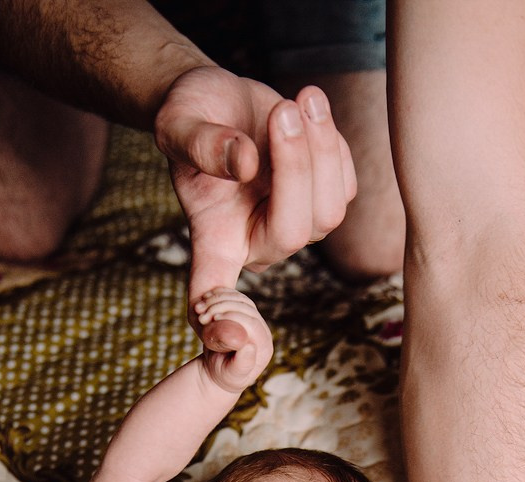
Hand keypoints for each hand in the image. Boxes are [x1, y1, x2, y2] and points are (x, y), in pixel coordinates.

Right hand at [154, 66, 355, 309]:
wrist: (219, 100)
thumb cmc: (191, 117)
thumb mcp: (178, 123)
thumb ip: (202, 144)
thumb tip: (248, 165)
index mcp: (215, 241)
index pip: (210, 297)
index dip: (219, 326)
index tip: (230, 341)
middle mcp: (257, 244)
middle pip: (293, 233)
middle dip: (296, 168)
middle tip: (281, 110)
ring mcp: (294, 225)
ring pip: (329, 211)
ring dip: (321, 149)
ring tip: (301, 97)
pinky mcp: (323, 199)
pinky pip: (346, 185)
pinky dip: (334, 143)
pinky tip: (309, 109)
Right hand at [194, 287, 272, 392]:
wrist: (217, 371)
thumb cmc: (224, 376)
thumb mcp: (232, 374)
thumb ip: (242, 363)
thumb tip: (250, 346)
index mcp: (264, 346)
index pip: (252, 323)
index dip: (233, 316)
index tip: (214, 317)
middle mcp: (263, 331)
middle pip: (246, 308)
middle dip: (223, 306)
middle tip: (201, 313)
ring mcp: (254, 320)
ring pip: (240, 299)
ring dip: (218, 298)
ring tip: (199, 307)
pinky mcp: (244, 313)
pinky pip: (233, 296)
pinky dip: (219, 294)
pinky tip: (204, 298)